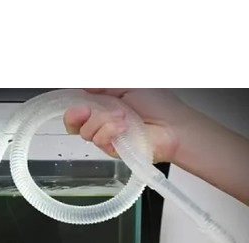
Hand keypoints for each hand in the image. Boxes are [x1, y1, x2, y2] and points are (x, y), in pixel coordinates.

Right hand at [64, 88, 191, 162]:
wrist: (174, 127)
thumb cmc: (158, 105)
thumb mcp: (128, 84)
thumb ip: (105, 85)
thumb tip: (84, 85)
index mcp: (105, 105)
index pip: (79, 106)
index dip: (74, 103)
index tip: (77, 96)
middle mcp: (103, 123)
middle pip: (74, 124)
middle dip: (74, 116)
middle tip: (83, 110)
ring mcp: (106, 138)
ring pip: (85, 132)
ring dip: (101, 120)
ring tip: (122, 116)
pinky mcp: (112, 151)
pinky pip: (99, 140)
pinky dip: (109, 130)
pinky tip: (123, 126)